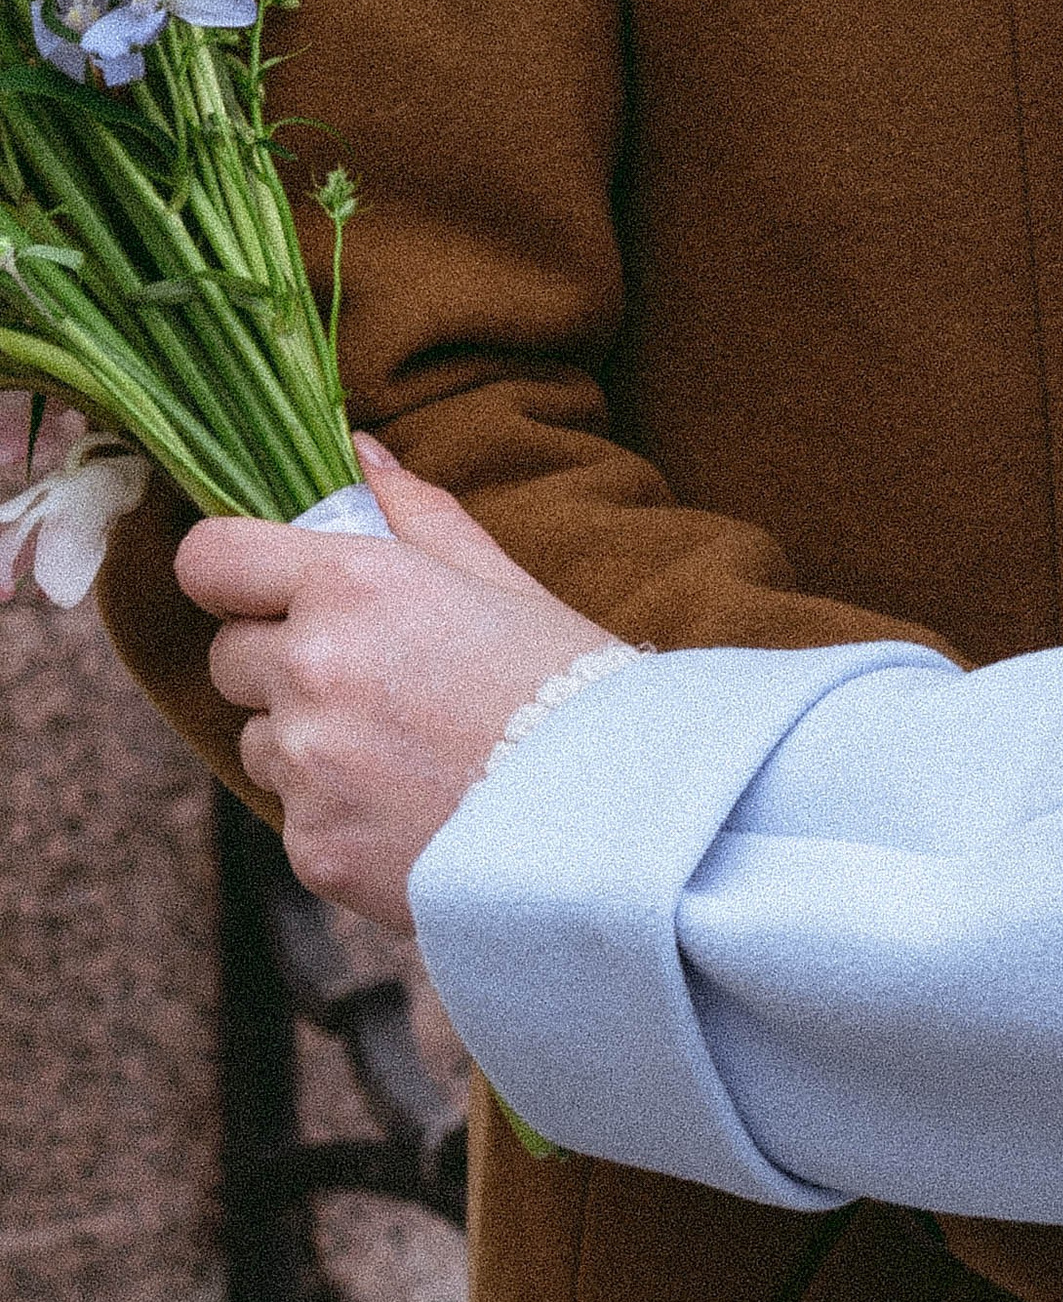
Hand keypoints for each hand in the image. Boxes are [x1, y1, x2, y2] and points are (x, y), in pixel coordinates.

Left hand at [174, 434, 619, 930]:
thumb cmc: (567, 685)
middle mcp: (312, 670)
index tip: (258, 584)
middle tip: (370, 675)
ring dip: (304, 739)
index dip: (230, 569)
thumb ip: (417, 512)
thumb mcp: (501, 580)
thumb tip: (361, 453)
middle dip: (279, 658)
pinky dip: (335, 811)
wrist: (612, 822)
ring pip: (258, 741)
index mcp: (353, 585)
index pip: (210, 560)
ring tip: (403, 749)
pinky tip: (412, 806)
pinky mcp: (312, 849)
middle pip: (228, 656)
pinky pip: (293, 815)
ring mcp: (306, 767)